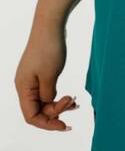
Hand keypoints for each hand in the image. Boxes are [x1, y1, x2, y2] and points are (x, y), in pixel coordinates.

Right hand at [13, 10, 78, 130]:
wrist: (50, 25)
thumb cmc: (49, 49)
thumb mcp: (50, 76)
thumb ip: (47, 95)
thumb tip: (48, 103)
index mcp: (23, 88)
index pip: (31, 117)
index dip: (47, 124)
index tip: (65, 125)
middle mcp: (25, 86)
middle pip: (38, 111)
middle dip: (56, 112)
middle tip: (74, 104)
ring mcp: (32, 80)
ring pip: (44, 102)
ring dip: (59, 106)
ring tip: (75, 103)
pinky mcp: (41, 74)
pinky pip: (47, 92)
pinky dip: (58, 97)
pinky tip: (71, 98)